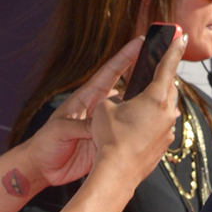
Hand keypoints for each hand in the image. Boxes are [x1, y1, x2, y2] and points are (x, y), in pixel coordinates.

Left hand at [23, 34, 179, 187]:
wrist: (44, 167)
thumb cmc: (46, 143)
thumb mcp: (61, 129)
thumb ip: (81, 126)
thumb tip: (100, 125)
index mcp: (85, 99)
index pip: (109, 73)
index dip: (125, 57)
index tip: (140, 43)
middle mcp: (99, 109)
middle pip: (126, 89)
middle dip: (143, 77)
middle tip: (162, 66)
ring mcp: (105, 126)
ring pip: (131, 113)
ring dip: (146, 106)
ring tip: (168, 99)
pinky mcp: (108, 142)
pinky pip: (128, 134)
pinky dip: (142, 130)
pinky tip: (156, 127)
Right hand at [89, 30, 185, 185]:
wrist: (117, 172)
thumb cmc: (110, 138)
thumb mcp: (105, 108)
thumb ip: (116, 98)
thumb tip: (122, 101)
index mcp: (156, 98)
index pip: (167, 67)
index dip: (173, 49)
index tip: (181, 37)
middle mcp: (168, 113)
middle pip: (169, 89)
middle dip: (161, 79)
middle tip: (155, 71)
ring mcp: (168, 131)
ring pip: (166, 110)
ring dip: (155, 104)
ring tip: (139, 103)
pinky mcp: (164, 146)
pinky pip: (160, 127)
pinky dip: (151, 122)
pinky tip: (136, 127)